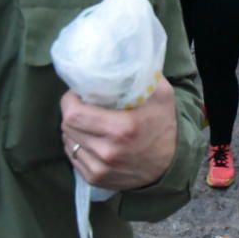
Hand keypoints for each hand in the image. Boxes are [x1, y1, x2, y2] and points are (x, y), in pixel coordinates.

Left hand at [60, 75, 177, 190]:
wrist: (171, 165)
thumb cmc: (164, 126)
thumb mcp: (161, 95)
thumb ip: (143, 75)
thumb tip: (124, 58)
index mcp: (121, 128)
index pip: (73, 113)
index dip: (71, 100)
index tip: (80, 94)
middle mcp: (107, 151)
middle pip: (67, 127)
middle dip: (71, 113)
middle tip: (82, 105)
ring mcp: (100, 168)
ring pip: (68, 142)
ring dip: (74, 130)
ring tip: (88, 122)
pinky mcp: (96, 179)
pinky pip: (74, 158)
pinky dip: (78, 146)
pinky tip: (90, 139)